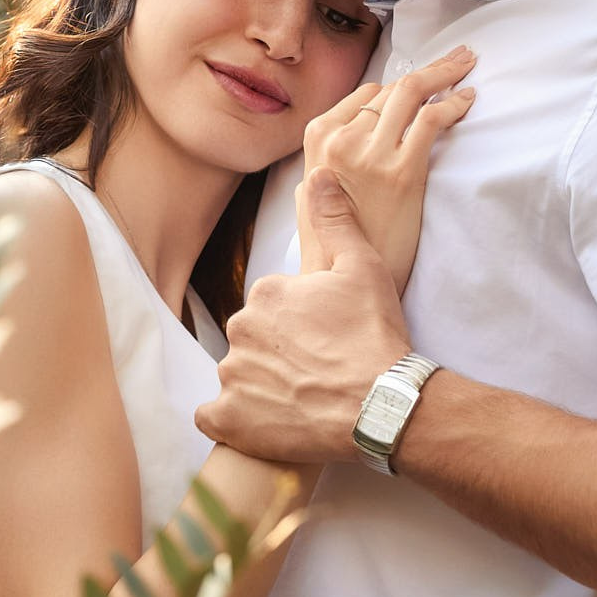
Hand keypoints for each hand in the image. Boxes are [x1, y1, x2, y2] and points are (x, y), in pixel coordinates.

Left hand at [196, 168, 410, 463]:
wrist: (381, 404)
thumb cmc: (375, 335)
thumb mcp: (363, 265)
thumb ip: (335, 218)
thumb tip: (319, 173)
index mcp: (265, 292)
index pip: (272, 304)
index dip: (300, 322)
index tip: (327, 336)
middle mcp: (240, 329)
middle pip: (254, 338)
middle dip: (279, 352)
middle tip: (318, 369)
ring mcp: (232, 377)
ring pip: (239, 375)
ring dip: (262, 385)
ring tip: (304, 399)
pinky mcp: (230, 420)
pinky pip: (214, 418)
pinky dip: (233, 420)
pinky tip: (262, 422)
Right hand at [299, 46, 474, 290]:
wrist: (340, 280)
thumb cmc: (330, 243)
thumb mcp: (312, 193)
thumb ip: (329, 158)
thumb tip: (351, 135)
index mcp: (319, 138)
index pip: (366, 95)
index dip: (400, 86)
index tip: (424, 80)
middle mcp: (342, 138)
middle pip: (392, 89)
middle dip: (429, 69)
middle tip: (457, 57)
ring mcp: (372, 153)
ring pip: (412, 93)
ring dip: (445, 73)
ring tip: (466, 63)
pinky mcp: (403, 172)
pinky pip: (432, 121)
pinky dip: (453, 104)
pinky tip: (468, 100)